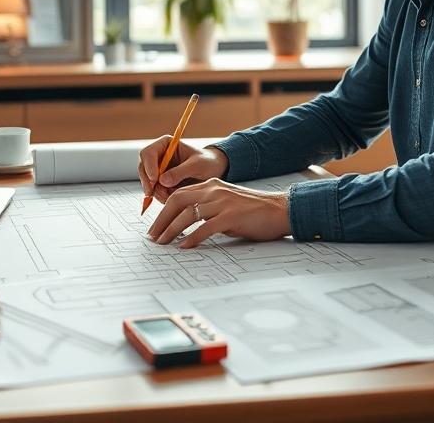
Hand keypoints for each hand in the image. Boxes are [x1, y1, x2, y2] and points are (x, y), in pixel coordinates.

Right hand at [138, 138, 228, 204]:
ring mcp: (159, 170)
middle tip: (157, 194)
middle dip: (149, 183)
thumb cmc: (207, 163)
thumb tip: (162, 181)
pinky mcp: (161, 183)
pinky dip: (161, 197)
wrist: (214, 171)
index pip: (148, 153)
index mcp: (165, 144)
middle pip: (143, 169)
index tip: (155, 179)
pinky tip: (171, 199)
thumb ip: (181, 172)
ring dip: (156, 192)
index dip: (149, 166)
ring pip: (148, 182)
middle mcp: (159, 156)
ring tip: (170, 197)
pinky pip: (155, 192)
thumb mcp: (197, 165)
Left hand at [146, 177, 290, 248]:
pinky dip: (192, 238)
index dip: (164, 210)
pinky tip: (185, 247)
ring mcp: (222, 202)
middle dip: (161, 219)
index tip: (156, 225)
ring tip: (163, 243)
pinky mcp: (231, 216)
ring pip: (188, 214)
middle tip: (153, 236)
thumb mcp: (227, 203)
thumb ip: (209, 209)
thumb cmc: (254, 211)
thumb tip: (189, 226)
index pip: (180, 194)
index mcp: (211, 185)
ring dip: (171, 230)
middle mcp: (214, 190)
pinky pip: (205, 228)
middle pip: (178, 201)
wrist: (280, 209)